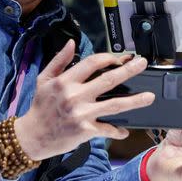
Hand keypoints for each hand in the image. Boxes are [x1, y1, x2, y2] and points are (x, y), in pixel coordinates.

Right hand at [15, 40, 154, 159]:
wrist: (31, 137)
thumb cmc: (39, 107)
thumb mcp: (44, 79)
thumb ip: (59, 60)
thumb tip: (71, 43)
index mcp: (65, 81)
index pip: (92, 63)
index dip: (108, 58)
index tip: (119, 58)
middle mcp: (75, 96)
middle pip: (109, 80)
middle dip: (129, 70)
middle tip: (142, 64)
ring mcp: (82, 114)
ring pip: (114, 105)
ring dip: (135, 101)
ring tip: (149, 97)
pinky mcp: (85, 131)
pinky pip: (107, 129)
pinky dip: (117, 130)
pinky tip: (125, 130)